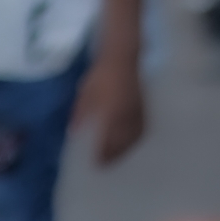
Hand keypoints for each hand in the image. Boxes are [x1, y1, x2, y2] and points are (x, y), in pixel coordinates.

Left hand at [79, 49, 147, 164]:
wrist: (125, 56)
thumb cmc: (102, 74)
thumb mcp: (86, 93)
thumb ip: (82, 114)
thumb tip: (75, 132)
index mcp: (110, 114)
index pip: (106, 141)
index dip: (101, 154)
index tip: (96, 164)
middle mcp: (126, 117)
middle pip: (122, 143)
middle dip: (114, 155)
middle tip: (106, 165)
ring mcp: (138, 112)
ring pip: (133, 137)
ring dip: (125, 149)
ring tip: (118, 157)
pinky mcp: (145, 108)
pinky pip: (141, 129)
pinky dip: (134, 138)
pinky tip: (130, 141)